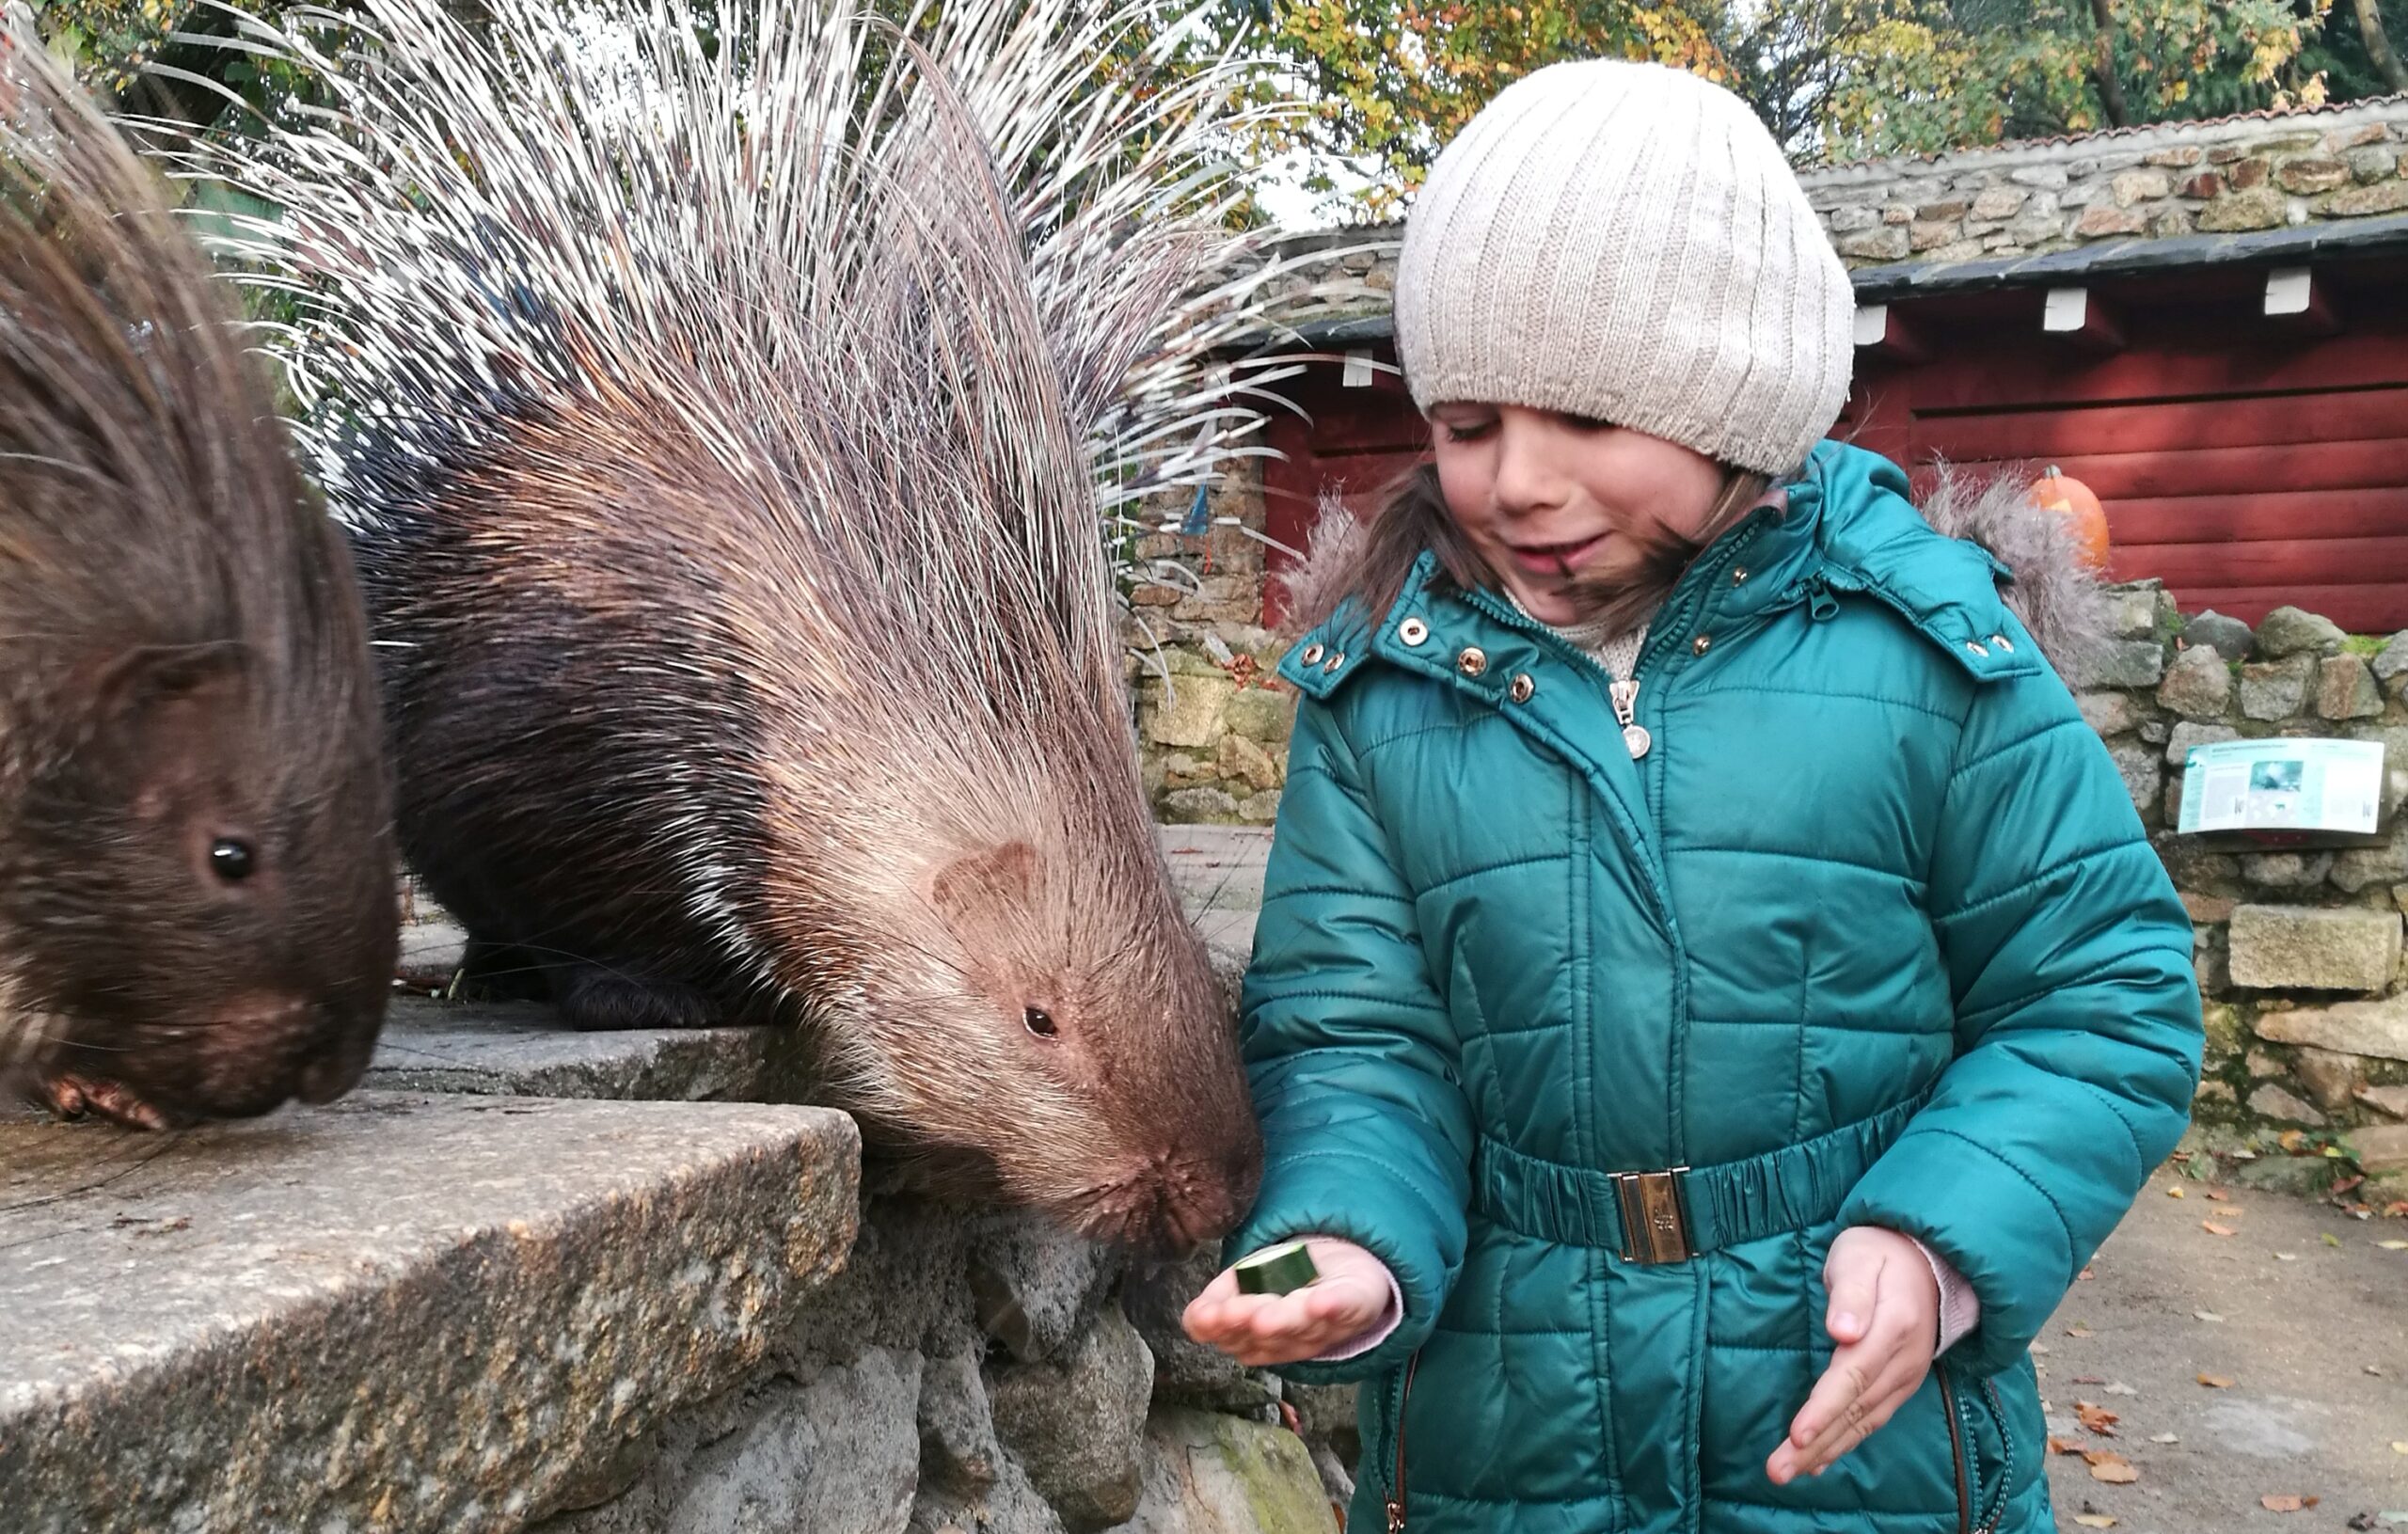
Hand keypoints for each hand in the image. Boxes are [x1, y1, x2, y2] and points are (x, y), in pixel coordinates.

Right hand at [1181, 1236, 1394, 1366]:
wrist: (1344, 1265)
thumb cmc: (1286, 1278)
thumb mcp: (1244, 1284)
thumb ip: (1217, 1302)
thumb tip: (1194, 1320)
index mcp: (1262, 1339)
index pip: (1239, 1338)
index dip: (1222, 1328)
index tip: (1206, 1317)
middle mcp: (1294, 1339)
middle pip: (1272, 1335)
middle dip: (1251, 1324)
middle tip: (1234, 1313)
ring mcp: (1328, 1325)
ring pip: (1305, 1325)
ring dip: (1285, 1320)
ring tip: (1265, 1316)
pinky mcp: (1359, 1304)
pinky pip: (1348, 1307)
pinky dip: (1334, 1307)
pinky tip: (1321, 1302)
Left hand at [1765, 1225, 1938, 1485]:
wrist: (1927, 1260)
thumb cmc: (1879, 1252)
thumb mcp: (1860, 1256)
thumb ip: (1851, 1293)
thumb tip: (1842, 1331)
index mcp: (1893, 1326)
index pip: (1853, 1375)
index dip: (1825, 1408)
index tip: (1798, 1434)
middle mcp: (1903, 1360)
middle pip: (1855, 1408)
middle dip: (1816, 1443)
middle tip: (1778, 1471)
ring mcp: (1905, 1376)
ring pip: (1863, 1422)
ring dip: (1826, 1451)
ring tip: (1788, 1473)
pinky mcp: (1900, 1384)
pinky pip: (1872, 1420)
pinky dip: (1845, 1443)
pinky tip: (1819, 1461)